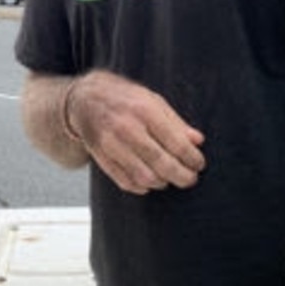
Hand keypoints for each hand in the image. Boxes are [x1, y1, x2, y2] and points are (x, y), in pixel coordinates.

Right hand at [67, 70, 205, 193]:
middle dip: (182, 176)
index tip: (199, 164)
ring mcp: (111, 145)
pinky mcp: (101, 157)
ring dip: (163, 182)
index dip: (192, 158)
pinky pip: (126, 182)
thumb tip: (197, 142)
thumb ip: (176, 122)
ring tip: (169, 177)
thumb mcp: (153, 100)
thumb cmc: (124, 98)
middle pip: (162, 164)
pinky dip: (141, 187)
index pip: (176, 143)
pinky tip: (150, 181)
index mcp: (144, 110)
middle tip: (191, 178)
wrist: (85, 98)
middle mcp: (127, 128)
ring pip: (145, 177)